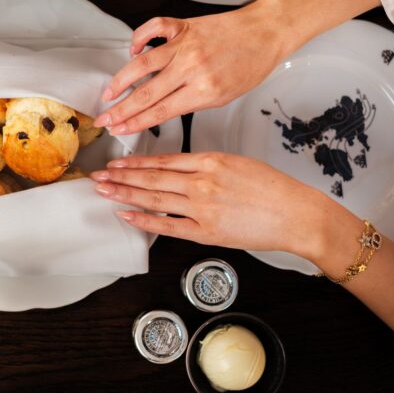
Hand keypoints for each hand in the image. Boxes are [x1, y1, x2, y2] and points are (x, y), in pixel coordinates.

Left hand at [90, 152, 334, 256]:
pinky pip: (169, 226)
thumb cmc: (272, 188)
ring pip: (154, 199)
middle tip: (97, 176)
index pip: (162, 160)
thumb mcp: (237, 163)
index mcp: (210, 161)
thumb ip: (206, 164)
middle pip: (151, 178)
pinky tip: (127, 216)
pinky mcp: (207, 231)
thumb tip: (178, 167)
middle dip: (120, 177)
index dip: (135, 162)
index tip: (116, 161)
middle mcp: (202, 182)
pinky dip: (145, 221)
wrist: (296, 213)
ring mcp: (202, 207)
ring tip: (104, 191)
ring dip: (125, 194)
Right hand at [95, 0, 289, 133]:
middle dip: (121, 109)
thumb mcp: (224, 97)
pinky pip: (153, 28)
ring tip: (109, 92)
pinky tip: (133, 50)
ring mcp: (185, 45)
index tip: (118, 130)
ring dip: (121, 79)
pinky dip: (139, 38)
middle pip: (146, 93)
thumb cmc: (250, 64)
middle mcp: (191, 67)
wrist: (266, 32)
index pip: (159, 112)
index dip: (134, 123)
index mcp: (203, 90)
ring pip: (143, 63)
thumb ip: (192, 103)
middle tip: (104, 118)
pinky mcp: (183, 26)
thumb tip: (162, 109)